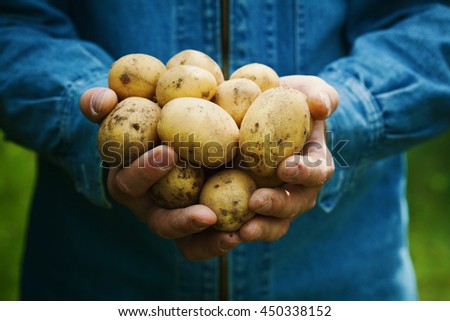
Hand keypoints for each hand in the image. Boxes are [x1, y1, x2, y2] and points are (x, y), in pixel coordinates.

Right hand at [80, 88, 240, 260]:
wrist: (179, 129)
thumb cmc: (149, 118)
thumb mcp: (125, 107)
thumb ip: (104, 103)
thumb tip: (102, 100)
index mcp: (130, 182)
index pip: (130, 183)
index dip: (145, 171)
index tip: (168, 152)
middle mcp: (154, 206)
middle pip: (162, 224)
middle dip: (181, 221)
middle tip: (207, 216)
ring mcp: (180, 217)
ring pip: (189, 243)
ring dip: (210, 242)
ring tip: (234, 235)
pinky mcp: (205, 220)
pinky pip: (213, 239)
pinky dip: (227, 238)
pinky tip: (249, 230)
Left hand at [238, 75, 338, 241]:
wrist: (256, 116)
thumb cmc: (284, 101)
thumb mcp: (303, 90)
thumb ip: (318, 94)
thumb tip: (322, 106)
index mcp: (314, 163)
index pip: (318, 171)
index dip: (306, 172)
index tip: (285, 166)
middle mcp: (298, 189)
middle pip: (295, 204)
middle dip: (278, 206)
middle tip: (256, 202)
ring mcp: (275, 201)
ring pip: (274, 224)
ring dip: (259, 229)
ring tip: (239, 232)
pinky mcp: (249, 209)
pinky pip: (245, 225)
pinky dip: (233, 232)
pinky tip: (216, 232)